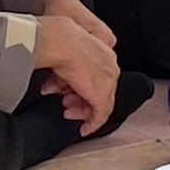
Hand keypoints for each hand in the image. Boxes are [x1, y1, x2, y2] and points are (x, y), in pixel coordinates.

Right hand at [29, 0, 124, 132]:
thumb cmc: (58, 40)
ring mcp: (108, 81)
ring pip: (101, 104)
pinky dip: (93, 124)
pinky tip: (84, 129)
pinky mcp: (102, 94)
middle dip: (82, 100)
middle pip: (102, 91)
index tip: (71, 94)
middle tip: (66, 104)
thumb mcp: (65, 52)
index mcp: (105, 52)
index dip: (85, 87)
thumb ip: (69, 68)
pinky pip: (101, 115)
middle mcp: (110, 66)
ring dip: (83, 110)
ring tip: (67, 111)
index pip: (100, 77)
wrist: (61, 40)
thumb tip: (58, 80)